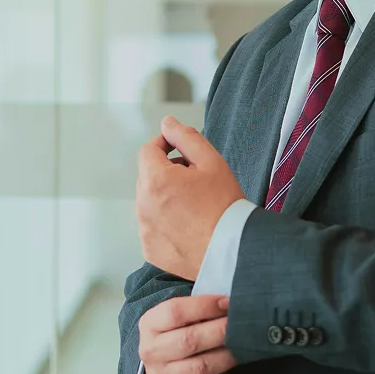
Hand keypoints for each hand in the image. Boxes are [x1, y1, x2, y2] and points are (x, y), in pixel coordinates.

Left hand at [136, 115, 244, 280]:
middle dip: (167, 171)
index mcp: (155, 180)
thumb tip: (167, 123)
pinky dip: (166, 221)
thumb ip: (186, 137)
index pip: (148, 150)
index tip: (181, 149)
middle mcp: (142, 206)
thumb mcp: (211, 161)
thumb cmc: (224, 204)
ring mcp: (145, 230)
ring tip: (195, 204)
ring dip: (165, 196)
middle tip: (196, 178)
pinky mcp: (150, 250)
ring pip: (150, 201)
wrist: (232, 250)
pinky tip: (190, 224)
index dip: (165, 144)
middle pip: (148, 176)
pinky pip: (153, 226)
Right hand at [138, 295, 252, 373]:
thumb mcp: (180, 314)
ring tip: (246, 348)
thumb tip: (232, 300)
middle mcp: (152, 352)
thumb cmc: (180, 329)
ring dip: (227, 357)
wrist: (163, 361)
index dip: (204, 306)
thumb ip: (199, 306)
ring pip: (199, 367)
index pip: (175, 312)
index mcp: (151, 324)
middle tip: (241, 325)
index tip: (228, 302)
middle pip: (189, 340)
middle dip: (220, 331)